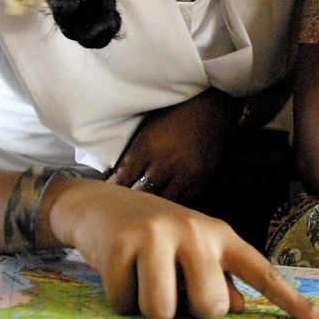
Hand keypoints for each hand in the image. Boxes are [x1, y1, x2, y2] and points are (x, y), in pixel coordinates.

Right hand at [44, 177, 318, 318]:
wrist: (100, 204)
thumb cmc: (155, 237)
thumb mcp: (193, 251)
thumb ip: (218, 278)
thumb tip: (240, 307)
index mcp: (221, 236)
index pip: (263, 272)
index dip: (292, 301)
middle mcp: (196, 231)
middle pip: (211, 307)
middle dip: (188, 309)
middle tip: (172, 286)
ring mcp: (159, 235)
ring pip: (164, 311)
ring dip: (147, 307)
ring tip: (143, 278)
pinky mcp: (123, 244)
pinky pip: (126, 304)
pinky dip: (119, 298)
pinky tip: (120, 270)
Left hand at [108, 91, 237, 203]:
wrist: (210, 109)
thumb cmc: (172, 115)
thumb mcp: (147, 129)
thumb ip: (132, 154)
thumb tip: (114, 178)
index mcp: (148, 146)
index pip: (123, 179)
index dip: (113, 190)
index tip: (108, 196)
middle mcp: (167, 162)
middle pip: (141, 194)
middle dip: (130, 200)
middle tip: (122, 206)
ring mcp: (187, 174)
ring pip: (162, 202)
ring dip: (152, 205)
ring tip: (143, 209)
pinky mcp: (202, 180)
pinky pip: (182, 202)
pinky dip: (172, 203)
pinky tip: (165, 202)